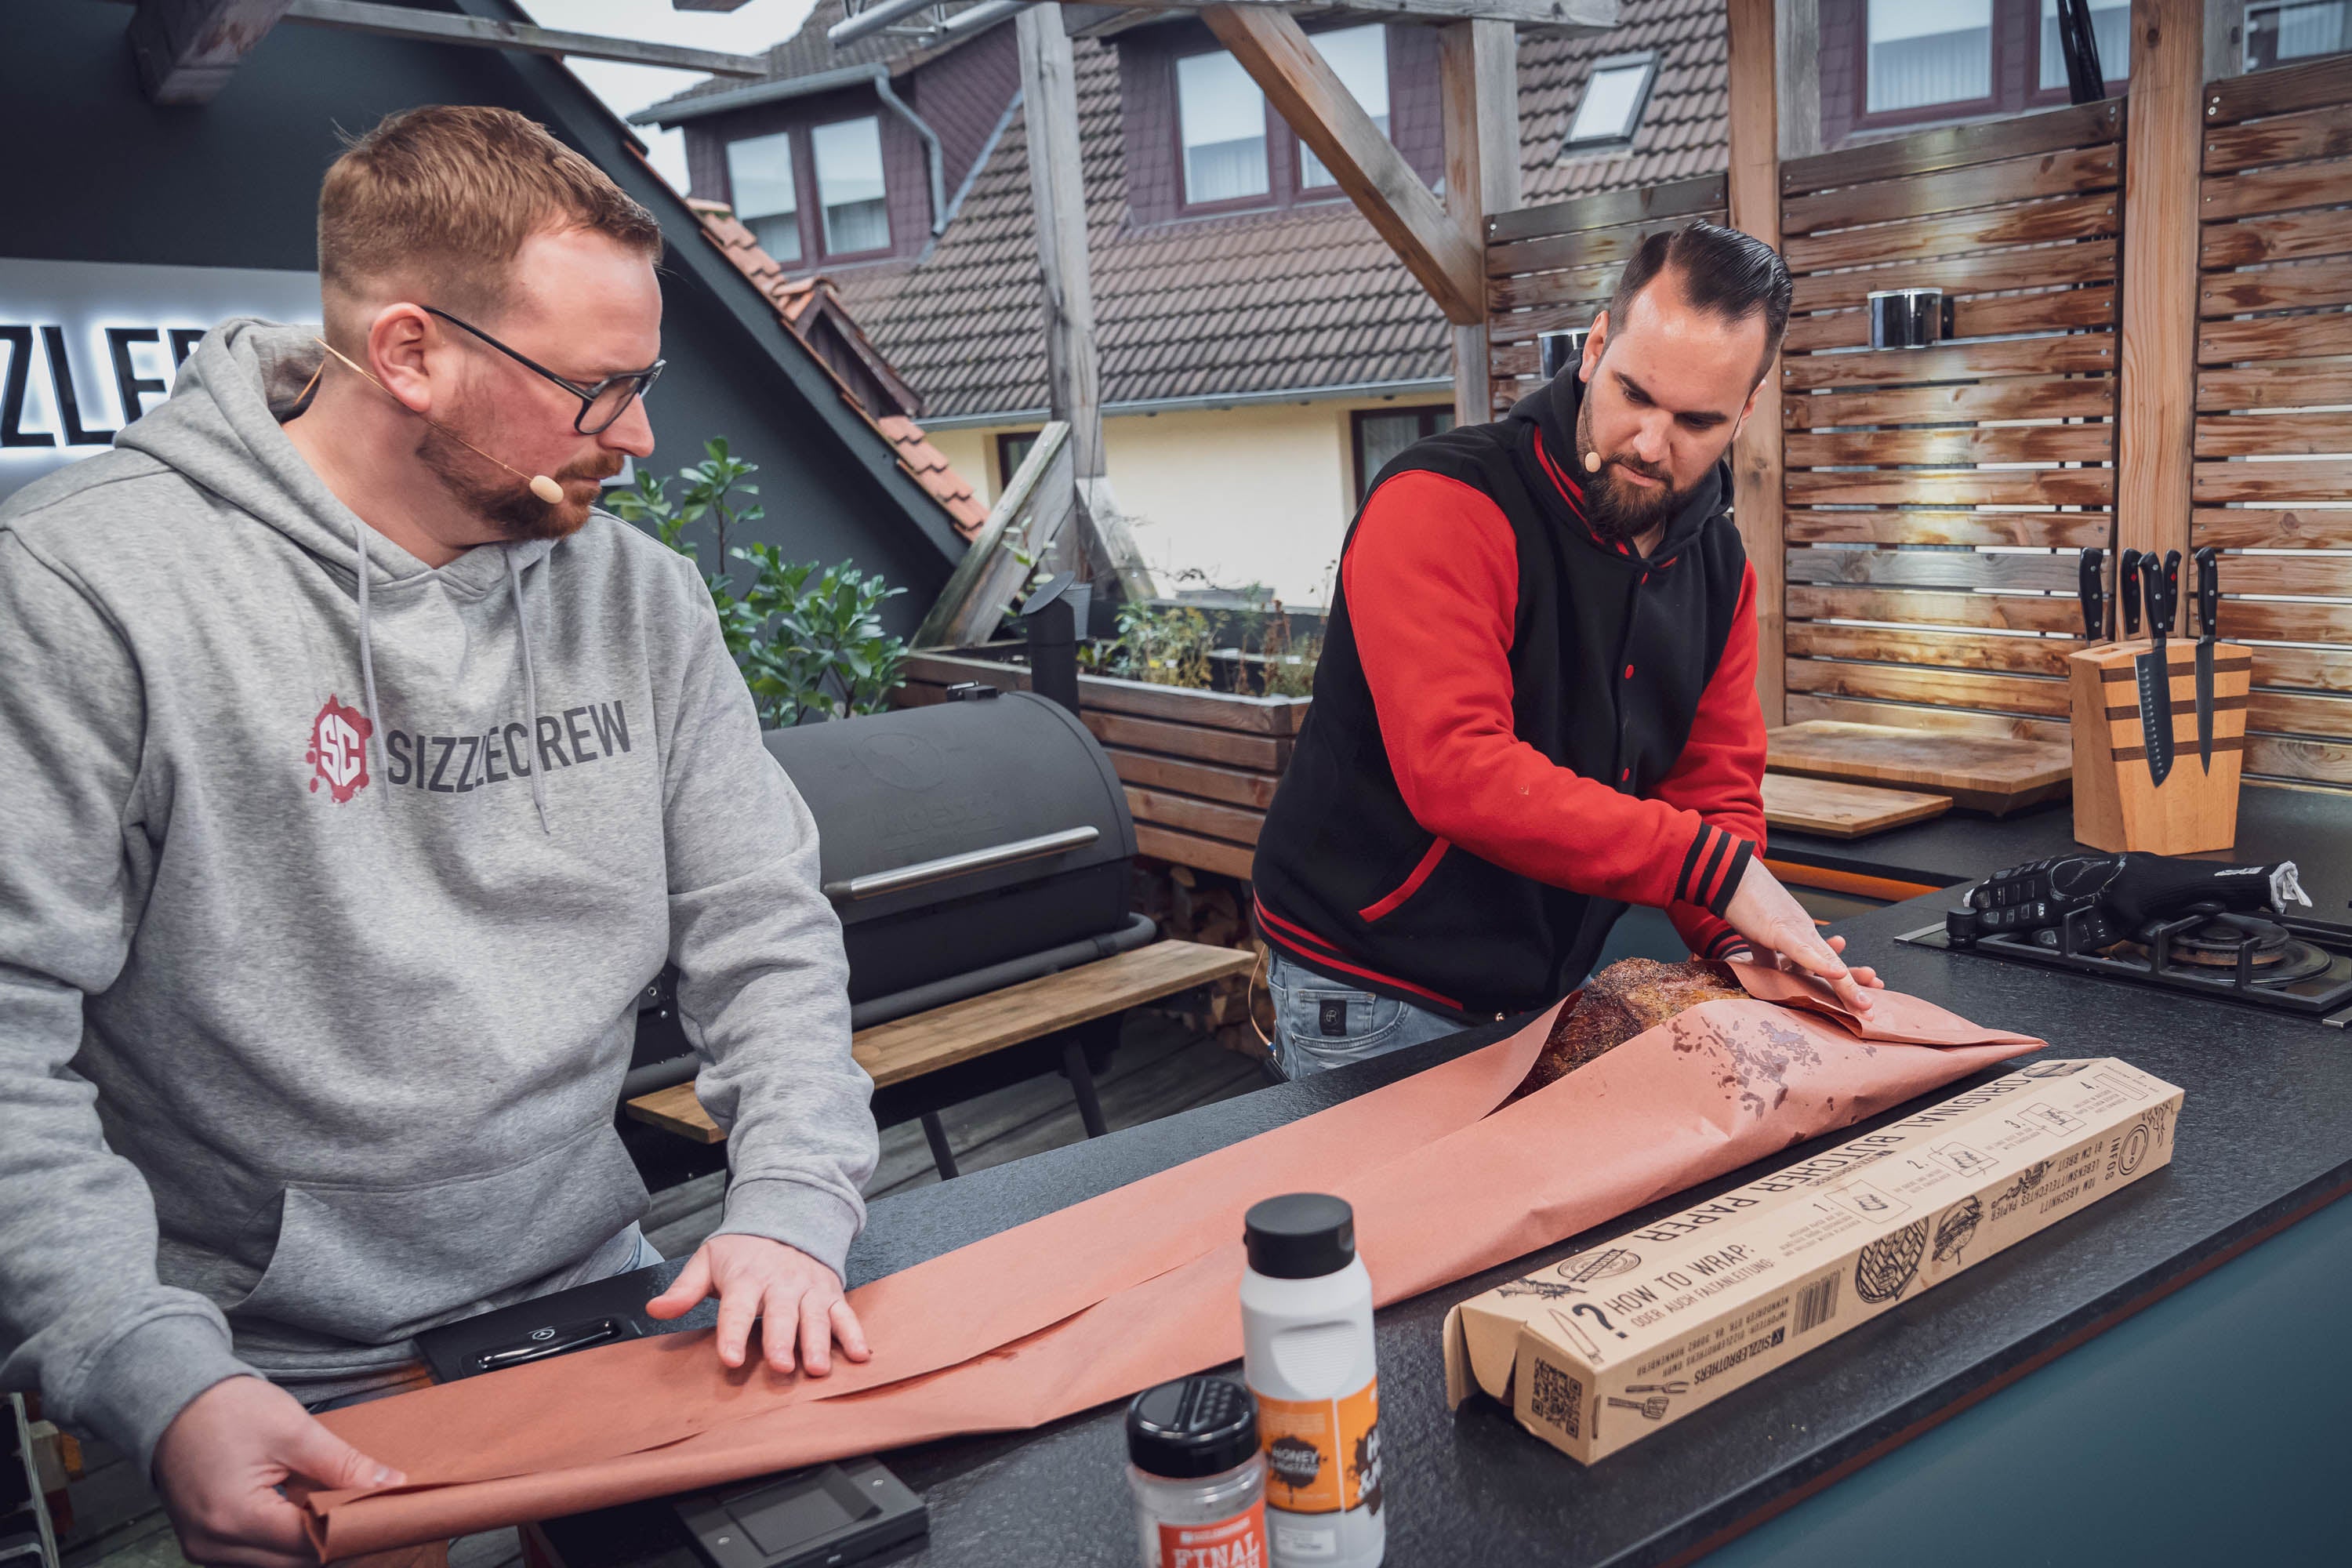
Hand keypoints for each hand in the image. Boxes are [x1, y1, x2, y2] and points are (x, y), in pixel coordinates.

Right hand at [153, 1375, 403, 1567]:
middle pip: (294, 1561)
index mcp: (236, 1518)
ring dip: (308, 1540)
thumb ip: (343, 1465)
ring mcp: (204, 1547)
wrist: (172, 1399)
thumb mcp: (293, 1431)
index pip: (311, 1544)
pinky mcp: (204, 1541)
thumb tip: (390, 1484)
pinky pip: (255, 1552)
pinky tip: (304, 1510)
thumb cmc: (226, 1409)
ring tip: (336, 1506)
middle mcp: (214, 1544)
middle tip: (366, 1510)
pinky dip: (283, 1537)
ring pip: (276, 1562)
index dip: (352, 1530)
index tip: (384, 1512)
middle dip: (334, 1538)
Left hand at [645, 1233, 869, 1377]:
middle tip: (781, 1366)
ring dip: (819, 1342)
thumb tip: (655, 1310)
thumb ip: (684, 1289)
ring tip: (817, 1368)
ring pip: (815, 1317)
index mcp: (746, 1278)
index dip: (732, 1334)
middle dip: (782, 1340)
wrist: (788, 1215)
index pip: (737, 1308)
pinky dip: (855, 1334)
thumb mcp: (708, 1260)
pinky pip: (845, 1314)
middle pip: (781, 1315)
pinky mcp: (830, 1293)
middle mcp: (780, 1283)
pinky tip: (860, 1355)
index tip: (729, 1358)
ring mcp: (809, 1289)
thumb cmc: (743, 1249)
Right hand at [1719, 857, 1883, 1012]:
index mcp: (1800, 937)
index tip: (1860, 1001)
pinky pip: (1803, 950)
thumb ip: (1767, 958)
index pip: (1827, 964)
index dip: (1844, 983)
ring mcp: (1796, 931)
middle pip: (1833, 967)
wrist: (1730, 875)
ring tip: (1863, 1002)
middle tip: (1870, 1009)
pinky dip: (1821, 963)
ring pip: (1826, 962)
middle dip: (1853, 990)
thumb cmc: (1744, 902)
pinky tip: (1838, 973)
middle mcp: (1804, 934)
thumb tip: (1771, 975)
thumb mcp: (1759, 938)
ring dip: (1846, 984)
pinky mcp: (1779, 930)